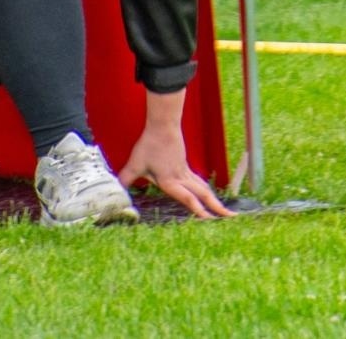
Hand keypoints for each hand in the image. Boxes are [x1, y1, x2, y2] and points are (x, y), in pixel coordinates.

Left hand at [117, 88, 235, 218]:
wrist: (163, 125)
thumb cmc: (150, 144)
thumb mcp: (135, 164)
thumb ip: (125, 179)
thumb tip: (115, 192)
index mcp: (170, 180)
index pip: (187, 198)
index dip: (198, 210)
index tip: (209, 220)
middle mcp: (181, 178)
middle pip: (203, 195)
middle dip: (217, 208)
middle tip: (230, 218)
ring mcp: (186, 172)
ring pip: (204, 188)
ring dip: (215, 200)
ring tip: (225, 211)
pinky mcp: (186, 167)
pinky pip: (199, 182)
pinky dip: (207, 191)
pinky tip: (208, 196)